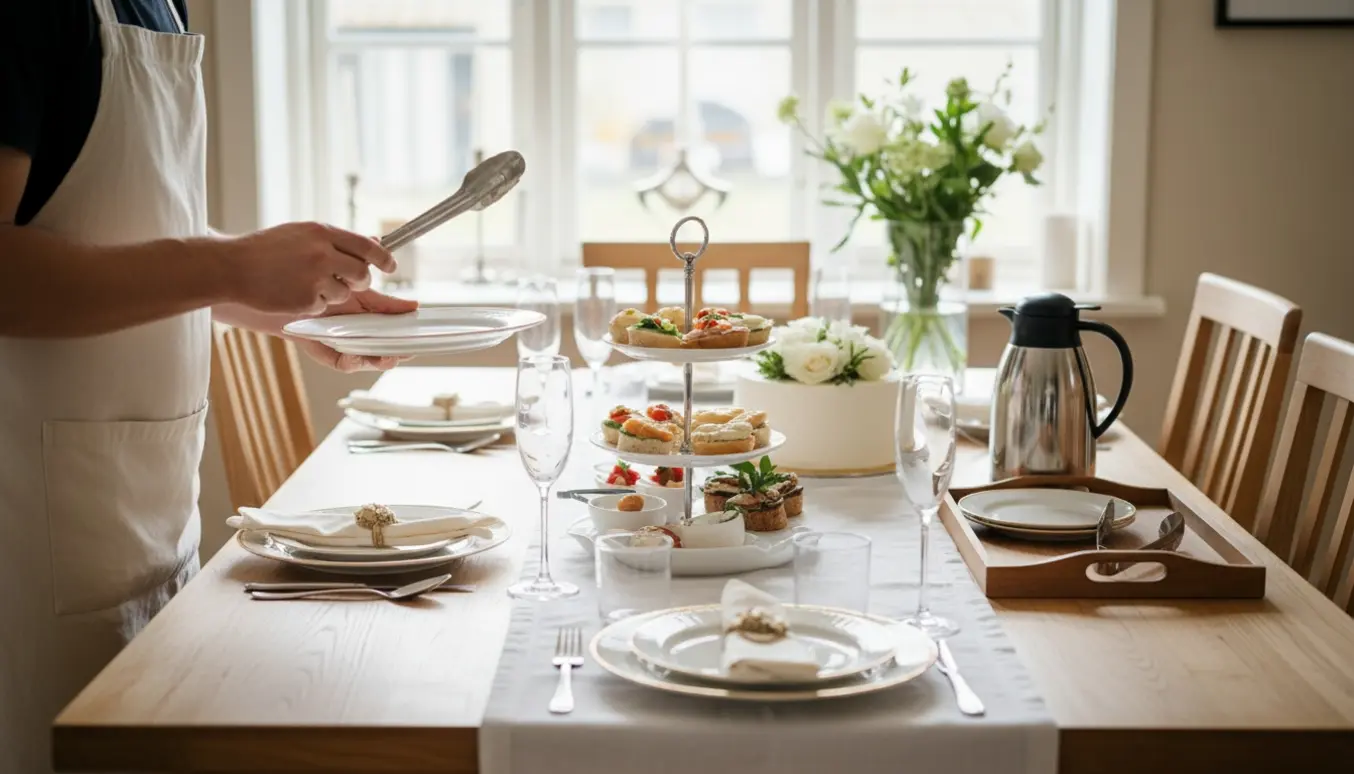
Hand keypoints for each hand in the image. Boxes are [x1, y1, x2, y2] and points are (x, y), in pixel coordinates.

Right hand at [219, 222, 396, 314]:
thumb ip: (335, 239)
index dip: (383, 258)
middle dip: (359, 280)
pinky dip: (313, 303)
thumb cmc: (264, 249)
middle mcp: (323, 254)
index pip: (366, 246)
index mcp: (322, 232)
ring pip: (344, 293)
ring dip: (332, 292)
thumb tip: (373, 241)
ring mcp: (315, 278)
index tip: (390, 265)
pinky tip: (292, 292)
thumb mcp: (300, 233)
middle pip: (361, 274)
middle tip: (345, 279)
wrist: (230, 267)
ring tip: (303, 282)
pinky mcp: (307, 300)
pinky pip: (324, 307)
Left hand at [294, 289, 419, 372]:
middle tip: (403, 354)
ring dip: (377, 362)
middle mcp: (361, 339)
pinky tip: (354, 355)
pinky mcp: (328, 354)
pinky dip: (351, 362)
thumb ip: (387, 303)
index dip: (406, 343)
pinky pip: (343, 364)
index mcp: (373, 324)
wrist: (294, 291)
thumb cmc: (328, 290)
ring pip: (366, 362)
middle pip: (383, 354)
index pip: (394, 338)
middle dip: (394, 356)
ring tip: (385, 357)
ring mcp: (345, 348)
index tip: (417, 344)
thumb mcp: (361, 294)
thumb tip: (414, 306)